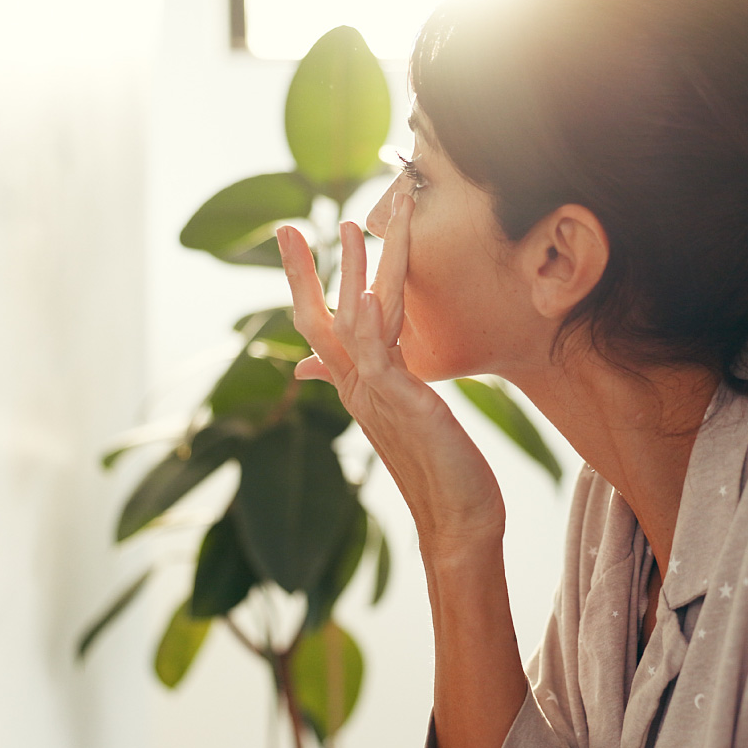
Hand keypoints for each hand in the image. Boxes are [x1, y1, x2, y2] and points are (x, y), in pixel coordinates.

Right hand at [276, 193, 504, 555]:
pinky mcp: (400, 401)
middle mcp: (360, 387)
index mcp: (363, 386)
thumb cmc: (443, 472)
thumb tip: (366, 379)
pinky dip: (369, 318)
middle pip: (322, 319)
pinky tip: (371, 287)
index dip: (310, 285)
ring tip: (347, 226)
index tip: (296, 243)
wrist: (458, 521)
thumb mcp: (410, 420)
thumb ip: (387, 388)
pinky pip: (377, 352)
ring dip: (349, 272)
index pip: (328, 325)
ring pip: (352, 322)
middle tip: (288, 228)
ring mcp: (375, 394)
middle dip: (304, 272)